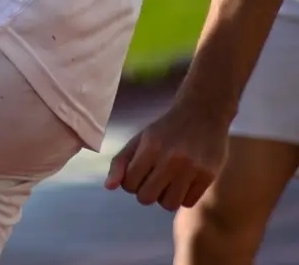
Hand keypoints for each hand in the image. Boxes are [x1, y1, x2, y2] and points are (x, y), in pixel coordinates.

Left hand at [104, 100, 227, 211]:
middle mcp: (171, 158)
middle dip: (144, 192)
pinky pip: (187, 203)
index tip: (137, 173)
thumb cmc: (165, 129)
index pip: (129, 183)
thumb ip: (121, 162)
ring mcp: (192, 168)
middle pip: (146, 198)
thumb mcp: (140, 139)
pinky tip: (182, 182)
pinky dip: (182, 197)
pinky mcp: (209, 176)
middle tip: (151, 179)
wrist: (202, 112)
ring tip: (167, 183)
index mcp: (150, 146)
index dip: (130, 182)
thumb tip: (108, 187)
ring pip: (168, 204)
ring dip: (164, 197)